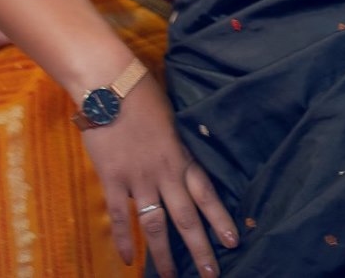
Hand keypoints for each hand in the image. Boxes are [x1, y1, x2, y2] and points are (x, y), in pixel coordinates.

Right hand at [75, 72, 237, 277]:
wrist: (111, 85)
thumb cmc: (144, 95)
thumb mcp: (172, 120)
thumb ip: (178, 147)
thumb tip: (185, 163)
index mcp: (183, 156)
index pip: (207, 194)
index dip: (220, 219)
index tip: (233, 242)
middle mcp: (165, 172)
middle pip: (187, 218)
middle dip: (200, 247)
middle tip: (210, 274)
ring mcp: (138, 178)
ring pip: (155, 224)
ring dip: (164, 254)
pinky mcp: (112, 179)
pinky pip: (120, 216)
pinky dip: (123, 240)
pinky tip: (127, 261)